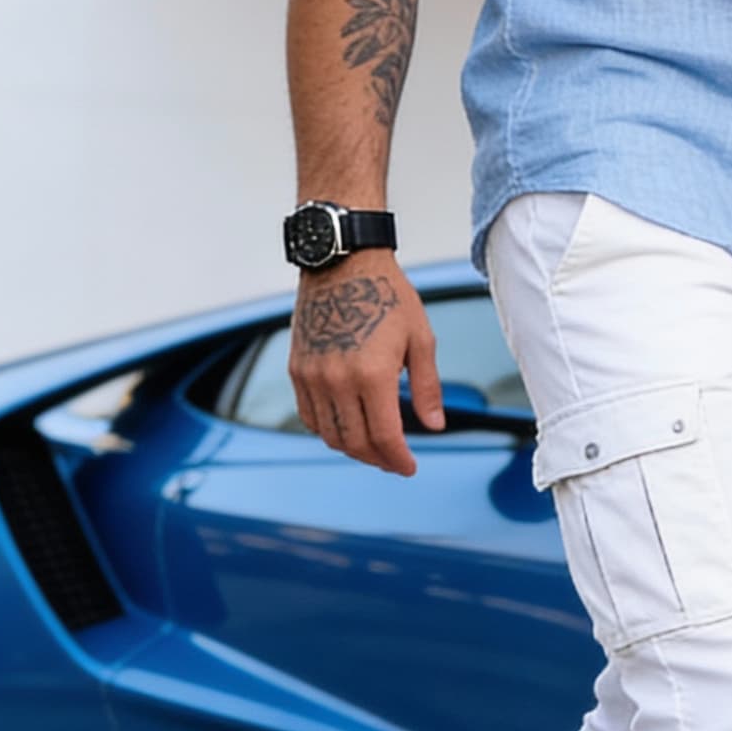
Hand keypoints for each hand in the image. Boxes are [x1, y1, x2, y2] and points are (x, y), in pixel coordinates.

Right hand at [289, 252, 443, 476]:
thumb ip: (427, 387)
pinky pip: (309, 415)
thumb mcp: (420, 338)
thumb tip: (434, 426)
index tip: (409, 467)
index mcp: (372, 374)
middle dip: (378, 459)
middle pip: (355, 442)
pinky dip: (327, 430)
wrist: (343, 263)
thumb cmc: (387, 295)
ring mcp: (312, 376)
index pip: (384, 437)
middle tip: (394, 462)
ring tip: (373, 448)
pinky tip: (346, 427)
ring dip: (352, 448)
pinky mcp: (297, 369)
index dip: (398, 459)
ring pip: (329, 434)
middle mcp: (337, 380)